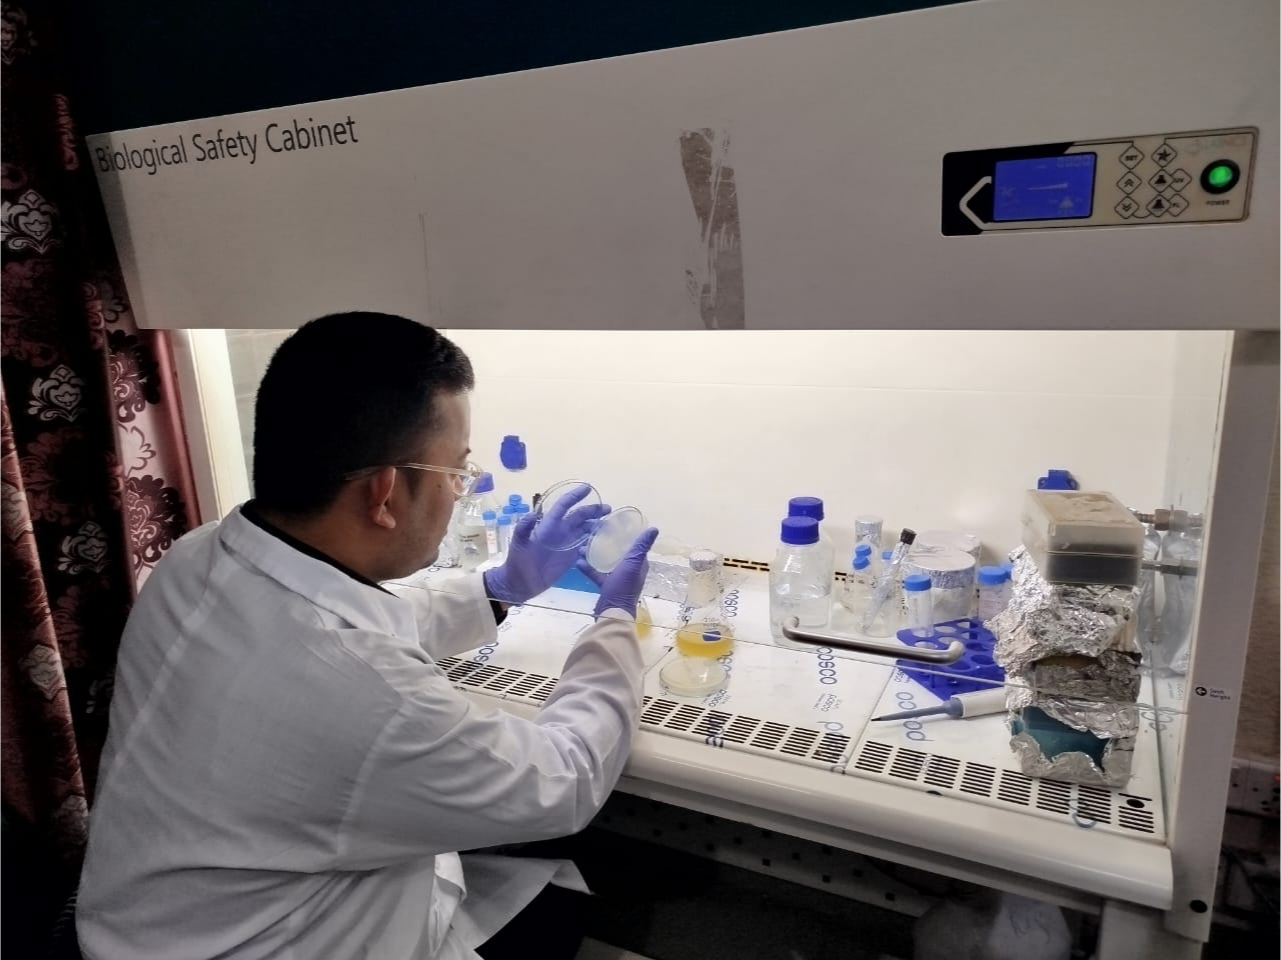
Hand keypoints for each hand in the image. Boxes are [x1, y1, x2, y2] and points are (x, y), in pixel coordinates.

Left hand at [483, 484, 610, 603]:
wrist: (520, 583)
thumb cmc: (517, 561)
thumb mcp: (518, 543)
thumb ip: (523, 529)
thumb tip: (531, 514)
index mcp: (548, 525)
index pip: (563, 506)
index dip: (575, 496)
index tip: (588, 488)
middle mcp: (559, 531)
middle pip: (579, 516)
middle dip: (593, 510)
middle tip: (608, 508)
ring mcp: (566, 544)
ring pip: (584, 529)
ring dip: (596, 524)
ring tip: (609, 522)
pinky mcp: (570, 557)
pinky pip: (584, 545)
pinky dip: (593, 541)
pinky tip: (602, 539)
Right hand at [577, 527, 658, 618]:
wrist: (611, 612)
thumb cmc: (623, 587)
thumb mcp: (632, 564)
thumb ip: (641, 547)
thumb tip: (654, 529)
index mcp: (639, 564)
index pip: (634, 545)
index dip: (626, 535)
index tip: (614, 524)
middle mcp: (630, 570)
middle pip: (619, 552)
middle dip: (608, 542)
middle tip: (595, 533)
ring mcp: (618, 578)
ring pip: (607, 561)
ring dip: (596, 554)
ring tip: (584, 545)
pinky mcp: (607, 585)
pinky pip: (597, 573)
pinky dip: (589, 568)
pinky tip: (579, 562)